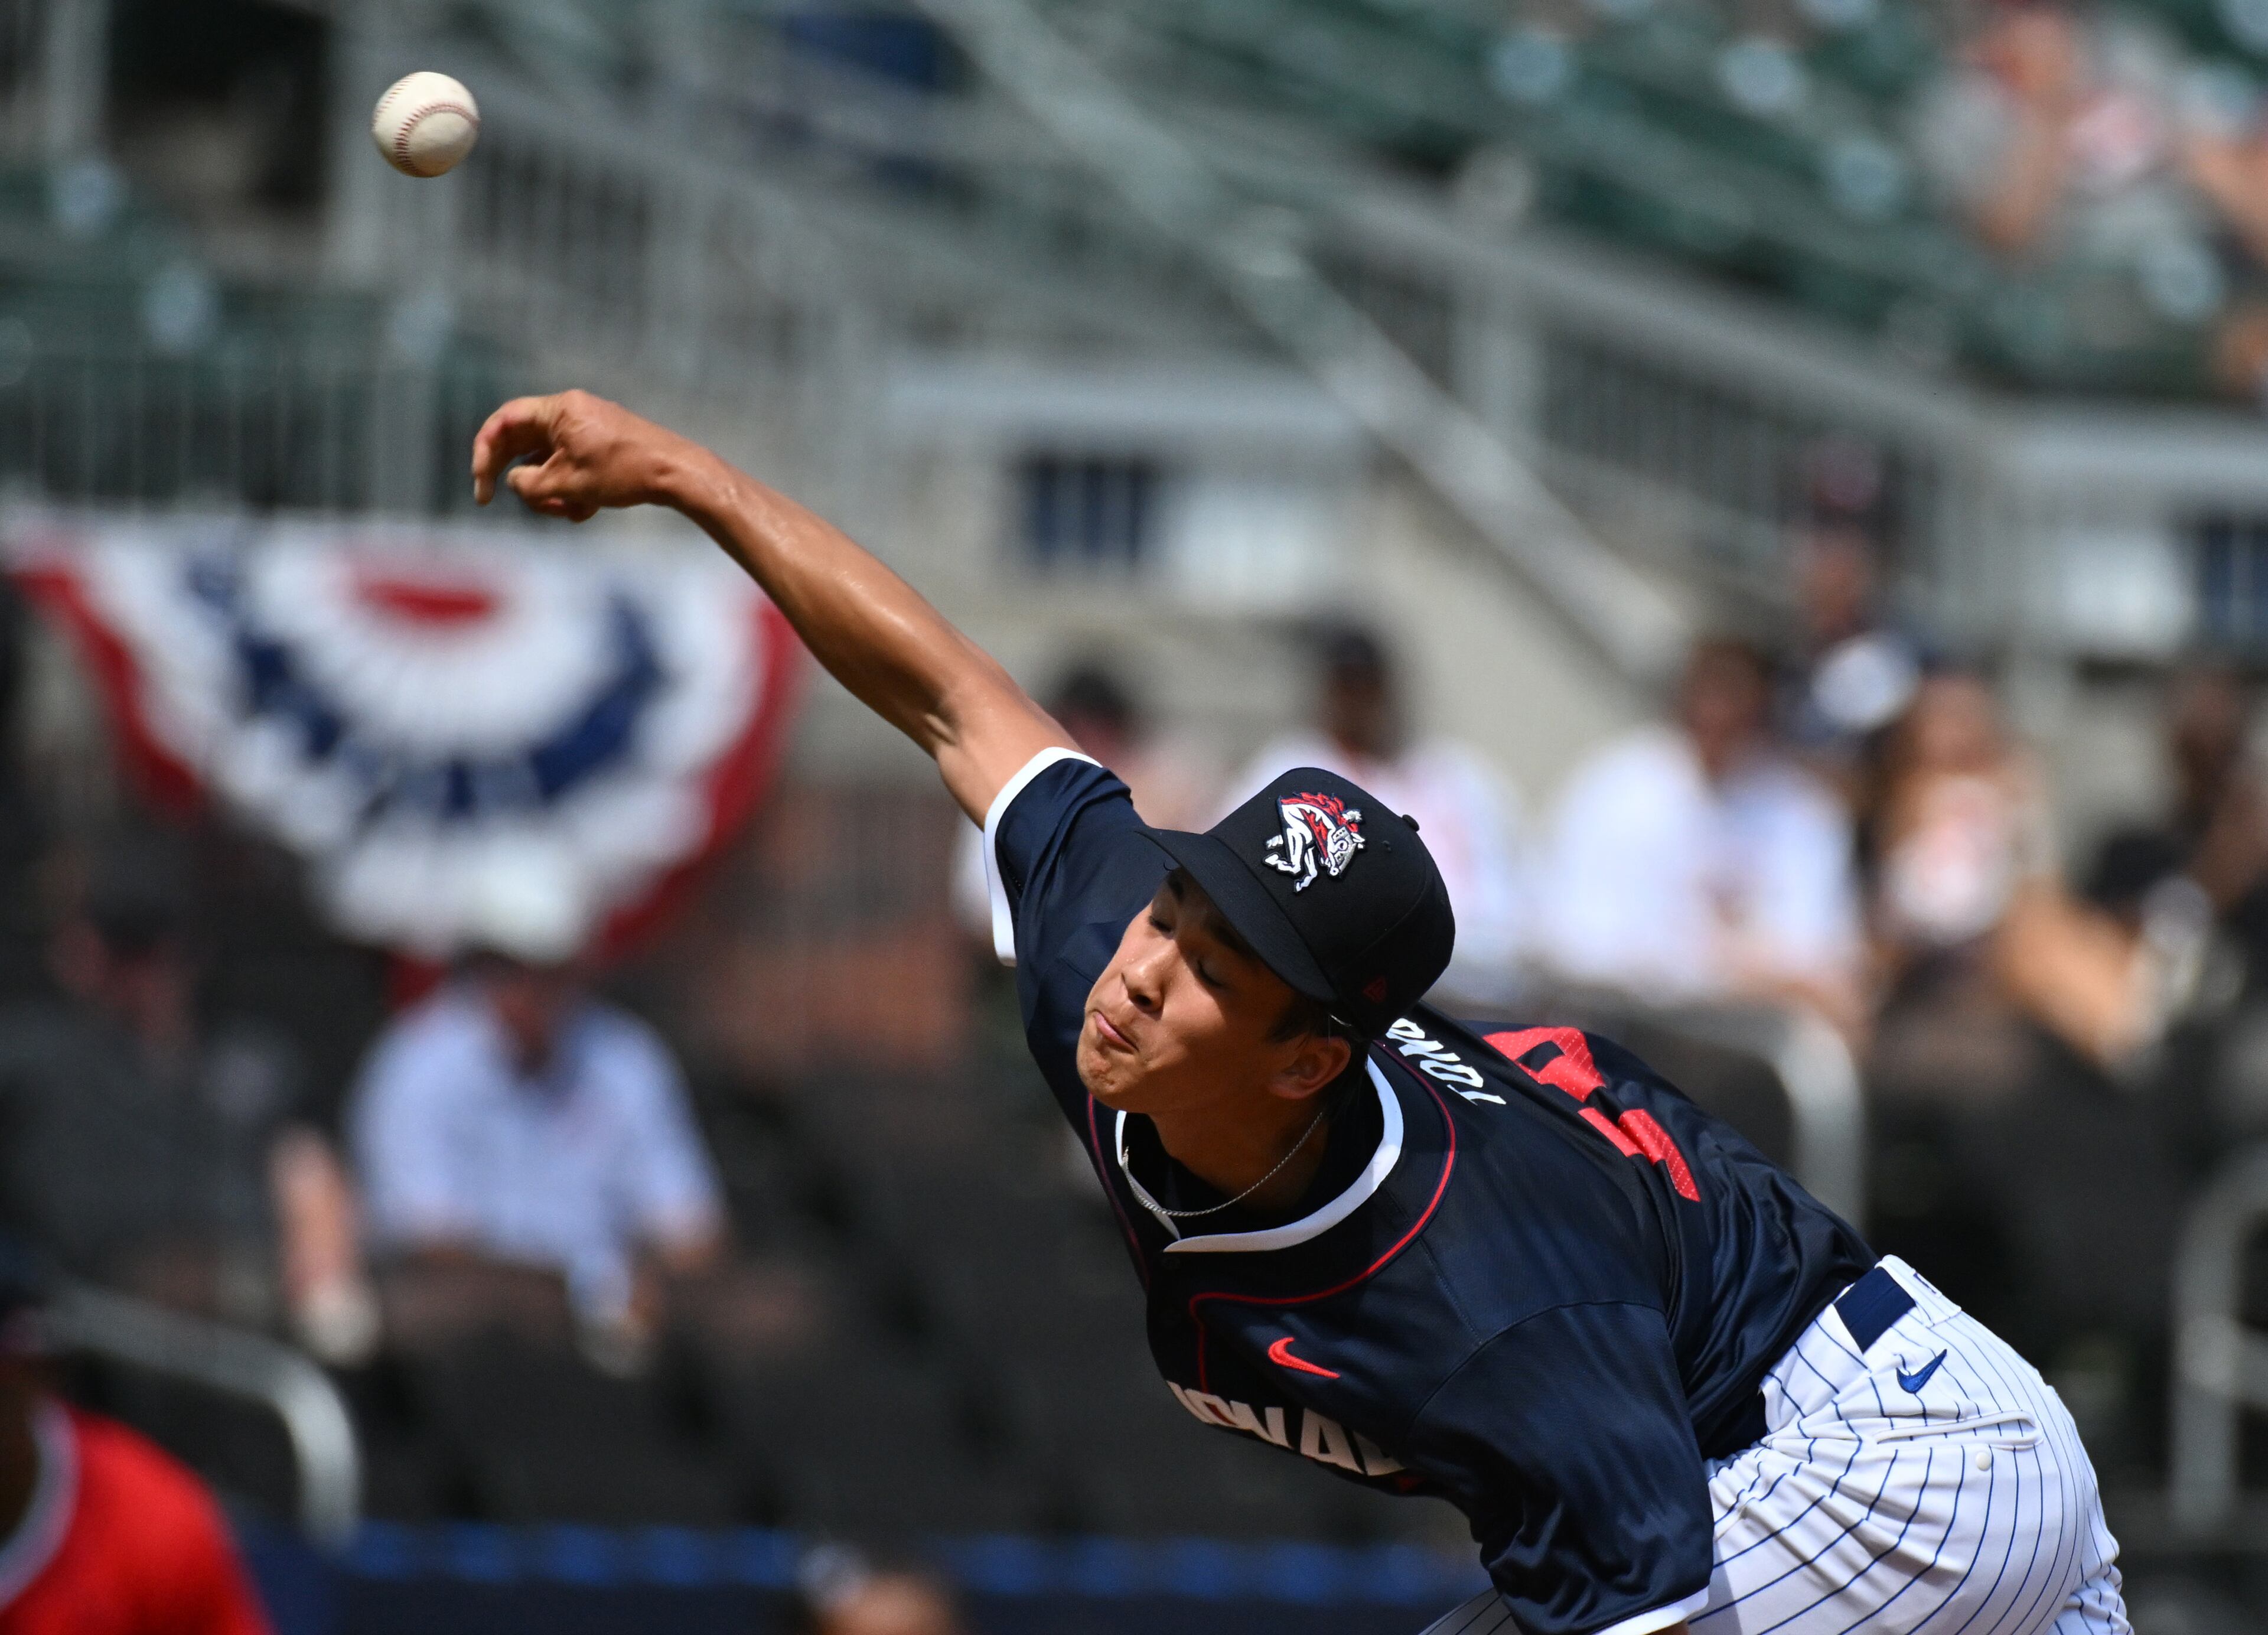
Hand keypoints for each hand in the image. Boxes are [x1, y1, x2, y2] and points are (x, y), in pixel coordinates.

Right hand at [470, 390, 698, 520]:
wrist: (677, 474)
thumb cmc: (624, 474)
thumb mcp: (567, 484)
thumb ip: (528, 485)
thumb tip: (515, 482)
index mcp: (560, 410)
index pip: (504, 421)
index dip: (484, 452)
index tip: (482, 484)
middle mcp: (572, 412)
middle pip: (524, 442)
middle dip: (519, 478)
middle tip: (500, 501)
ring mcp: (588, 429)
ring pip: (549, 460)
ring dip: (550, 490)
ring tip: (569, 511)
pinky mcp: (603, 446)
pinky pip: (572, 466)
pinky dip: (572, 489)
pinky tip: (587, 510)